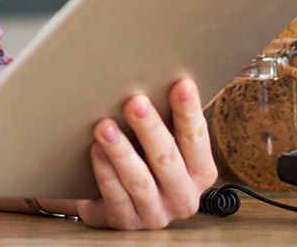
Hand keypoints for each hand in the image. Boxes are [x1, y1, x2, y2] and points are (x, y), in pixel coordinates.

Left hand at [66, 78, 217, 229]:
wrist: (119, 201)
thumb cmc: (145, 160)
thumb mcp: (164, 143)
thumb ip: (168, 120)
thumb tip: (159, 74)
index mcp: (201, 172)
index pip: (197, 138)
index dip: (189, 111)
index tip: (181, 84)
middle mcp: (183, 196)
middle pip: (167, 159)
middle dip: (150, 129)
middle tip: (134, 102)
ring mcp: (156, 214)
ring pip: (138, 180)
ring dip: (121, 151)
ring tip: (104, 126)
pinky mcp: (128, 223)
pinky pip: (116, 197)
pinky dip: (105, 172)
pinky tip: (95, 151)